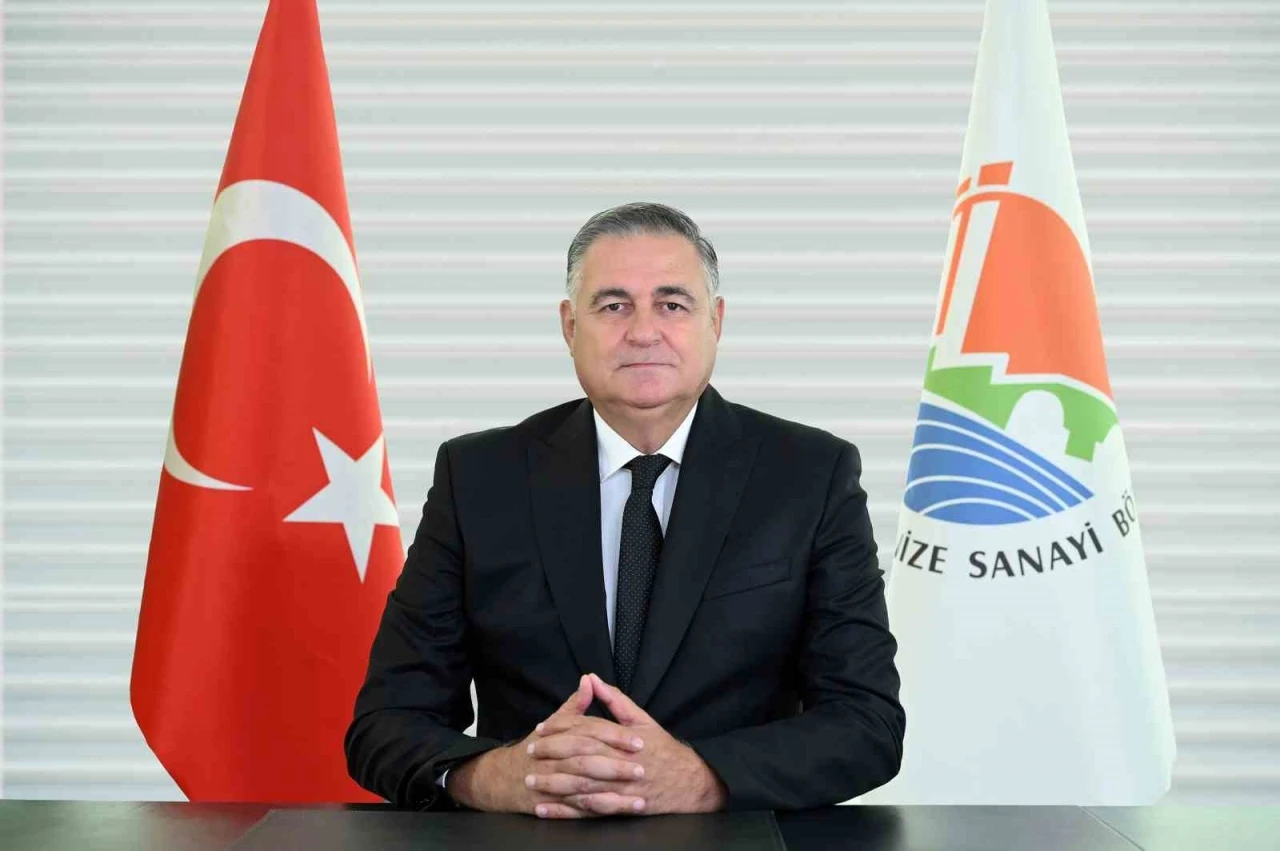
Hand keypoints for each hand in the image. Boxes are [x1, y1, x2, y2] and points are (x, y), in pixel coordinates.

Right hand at [445, 675, 645, 816]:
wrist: (504, 778)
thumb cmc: (536, 748)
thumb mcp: (555, 724)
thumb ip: (575, 705)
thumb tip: (589, 680)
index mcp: (559, 737)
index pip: (590, 733)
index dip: (615, 737)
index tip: (638, 741)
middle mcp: (555, 760)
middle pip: (588, 761)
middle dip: (616, 766)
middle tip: (642, 768)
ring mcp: (553, 785)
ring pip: (585, 788)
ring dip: (613, 794)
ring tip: (640, 797)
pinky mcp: (554, 805)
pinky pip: (579, 811)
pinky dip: (600, 812)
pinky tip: (622, 811)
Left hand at [528, 673, 726, 814]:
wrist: (689, 782)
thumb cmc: (662, 749)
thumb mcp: (642, 719)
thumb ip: (614, 699)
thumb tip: (591, 678)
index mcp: (624, 738)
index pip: (587, 730)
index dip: (561, 728)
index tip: (540, 729)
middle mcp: (621, 763)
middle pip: (580, 757)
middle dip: (551, 755)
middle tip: (529, 752)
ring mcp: (621, 788)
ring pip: (582, 786)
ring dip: (553, 785)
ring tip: (531, 782)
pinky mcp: (620, 808)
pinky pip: (588, 811)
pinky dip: (565, 812)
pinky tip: (546, 810)